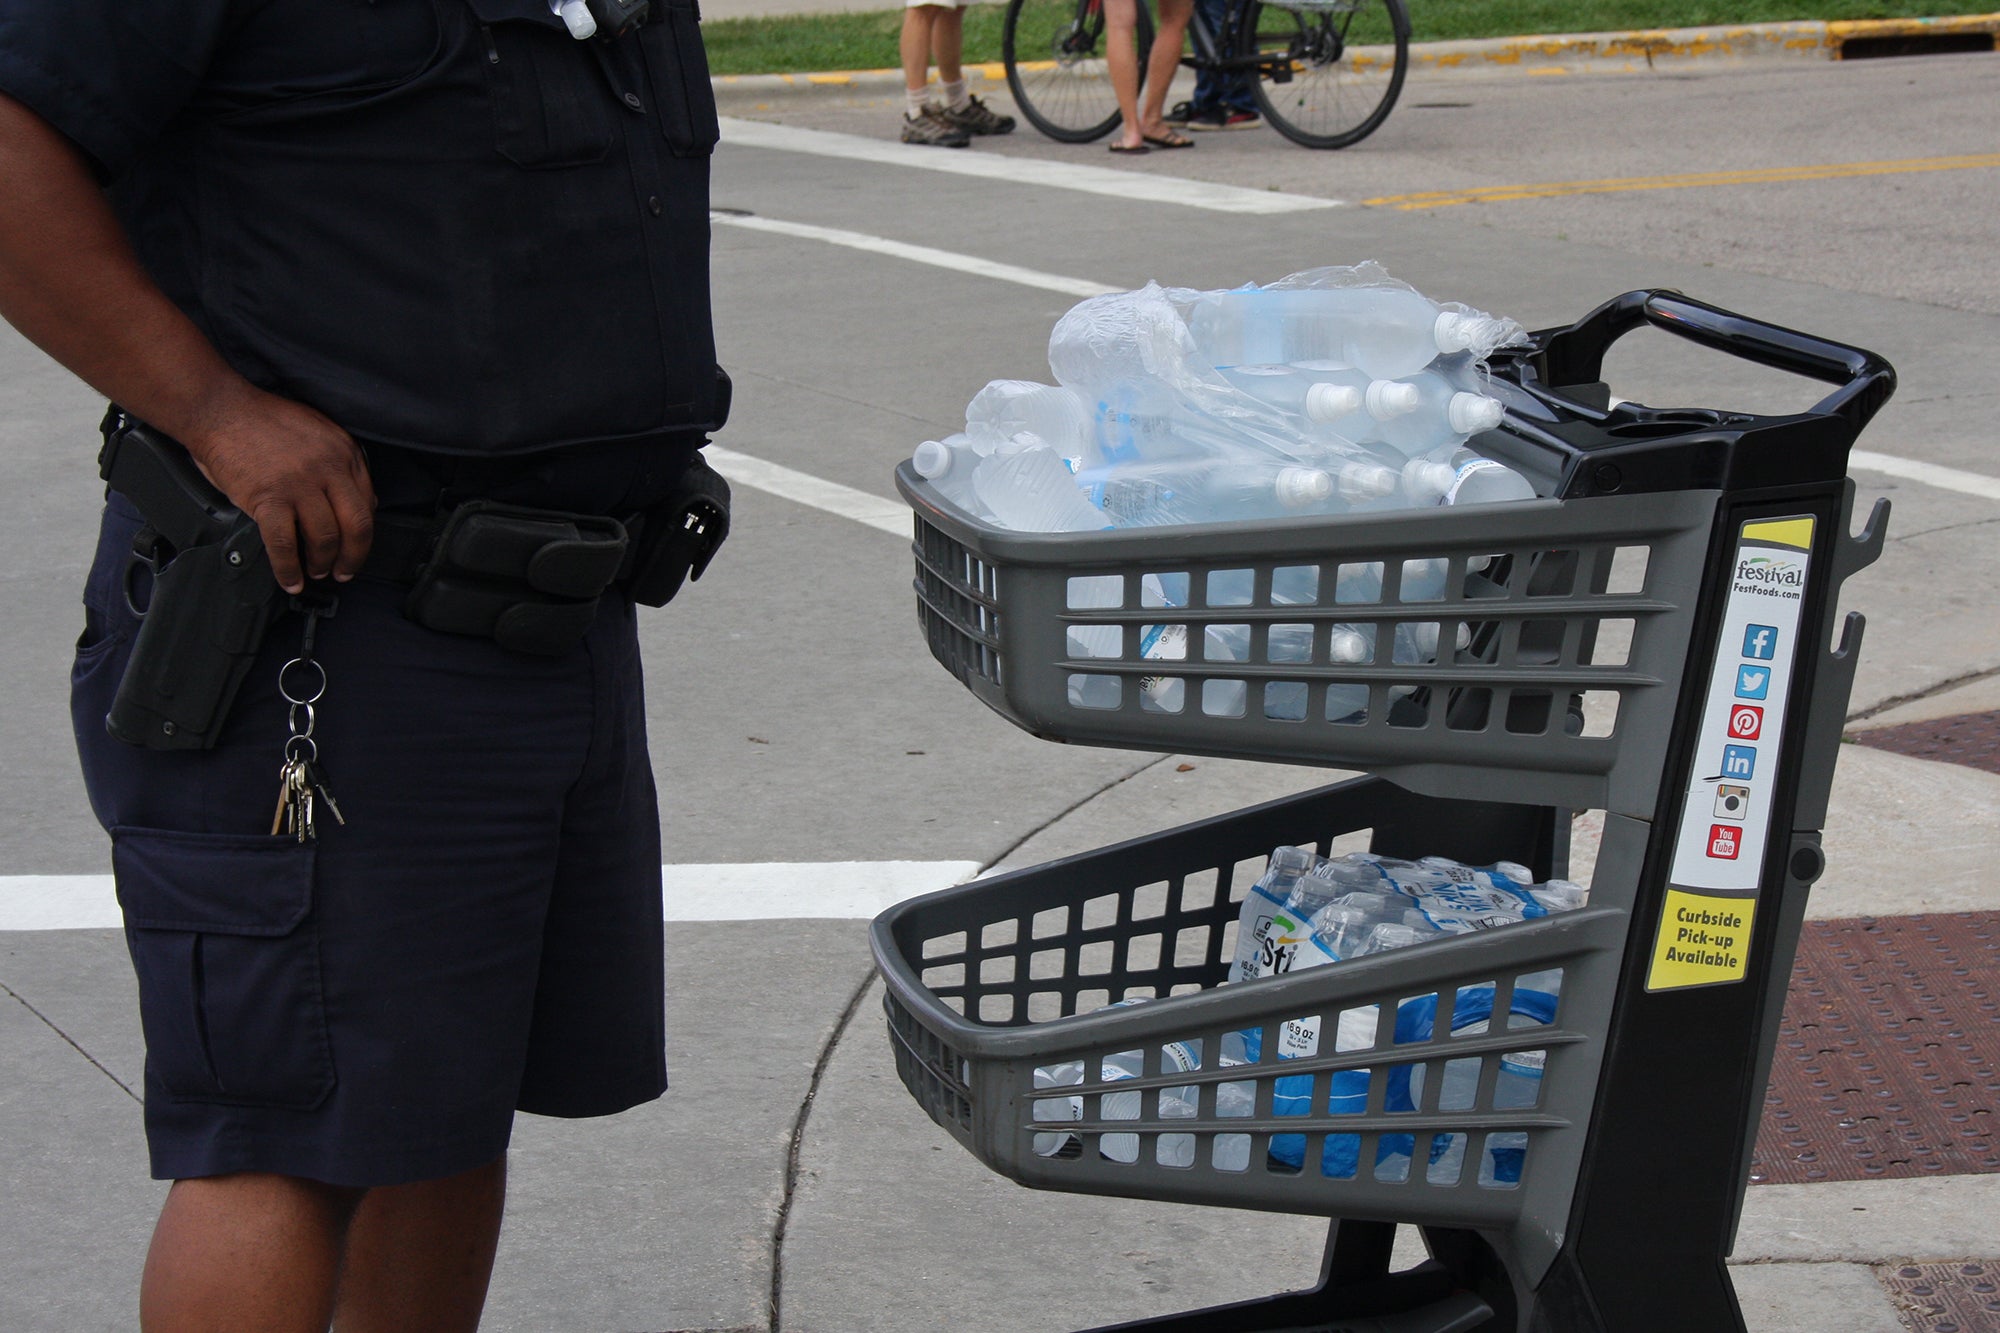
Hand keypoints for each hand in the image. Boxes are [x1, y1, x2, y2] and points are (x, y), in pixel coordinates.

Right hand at [183, 386, 376, 593]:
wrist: (218, 409)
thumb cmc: (261, 420)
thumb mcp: (315, 431)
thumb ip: (336, 462)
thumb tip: (350, 499)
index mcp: (343, 451)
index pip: (368, 502)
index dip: (363, 532)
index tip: (356, 546)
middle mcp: (328, 467)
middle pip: (357, 525)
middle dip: (354, 556)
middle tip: (344, 571)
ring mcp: (299, 484)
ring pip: (325, 538)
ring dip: (322, 563)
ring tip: (315, 572)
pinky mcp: (268, 498)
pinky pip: (285, 544)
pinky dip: (289, 569)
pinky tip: (290, 579)